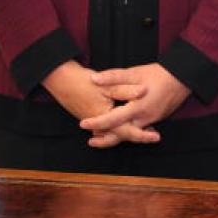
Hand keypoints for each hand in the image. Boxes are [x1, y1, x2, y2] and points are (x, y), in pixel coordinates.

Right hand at [42, 60, 158, 147]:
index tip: (156, 136)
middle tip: (155, 136)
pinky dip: (118, 127)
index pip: (126, 132)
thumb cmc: (83, 82)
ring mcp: (94, 123)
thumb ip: (125, 89)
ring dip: (128, 132)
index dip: (142, 135)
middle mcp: (98, 125)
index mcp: (104, 118)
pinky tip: (127, 122)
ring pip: (114, 132)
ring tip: (146, 130)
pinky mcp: (92, 117)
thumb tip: (143, 92)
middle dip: (138, 136)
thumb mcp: (106, 84)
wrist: (62, 80)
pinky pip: (107, 128)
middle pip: (121, 135)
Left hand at [80, 63, 189, 147]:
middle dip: (105, 140)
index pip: (112, 120)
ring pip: (131, 134)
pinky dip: (129, 130)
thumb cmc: (159, 74)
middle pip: (121, 135)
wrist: (184, 77)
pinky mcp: (157, 118)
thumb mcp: (135, 73)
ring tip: (102, 137)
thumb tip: (94, 78)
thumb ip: (114, 76)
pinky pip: (140, 129)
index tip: (82, 124)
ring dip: (116, 136)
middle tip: (90, 141)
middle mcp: (144, 118)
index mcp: (137, 108)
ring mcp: (152, 120)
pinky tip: (122, 128)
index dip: (96, 123)